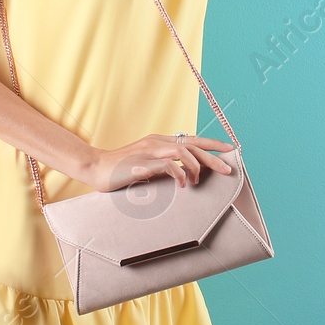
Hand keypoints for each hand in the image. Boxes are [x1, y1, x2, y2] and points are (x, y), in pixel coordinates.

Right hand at [80, 134, 234, 193]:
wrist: (95, 168)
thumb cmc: (120, 170)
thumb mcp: (146, 165)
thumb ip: (163, 166)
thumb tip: (184, 174)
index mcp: (159, 141)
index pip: (191, 139)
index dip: (212, 144)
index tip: (230, 150)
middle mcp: (157, 142)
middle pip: (193, 144)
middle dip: (213, 156)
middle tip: (228, 169)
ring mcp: (149, 151)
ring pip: (184, 152)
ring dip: (196, 167)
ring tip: (197, 182)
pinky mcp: (142, 163)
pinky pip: (168, 165)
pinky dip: (179, 174)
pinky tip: (181, 184)